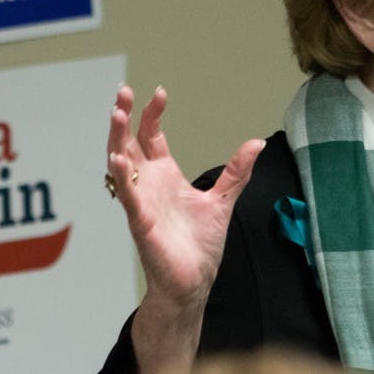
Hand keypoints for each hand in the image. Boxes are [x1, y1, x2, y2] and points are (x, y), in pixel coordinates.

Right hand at [106, 84, 264, 306]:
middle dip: (124, 118)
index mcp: (164, 176)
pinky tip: (117, 159)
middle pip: (128, 143)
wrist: (194, 281)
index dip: (151, 114)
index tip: (160, 93)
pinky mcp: (141, 223)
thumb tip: (257, 142)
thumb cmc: (200, 244)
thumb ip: (236, 171)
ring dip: (116, 139)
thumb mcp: (223, 200)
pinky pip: (127, 197)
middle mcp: (148, 185)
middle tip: (123, 92)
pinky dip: (121, 178)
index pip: (151, 136)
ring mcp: (141, 202)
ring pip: (121, 165)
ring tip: (116, 114)